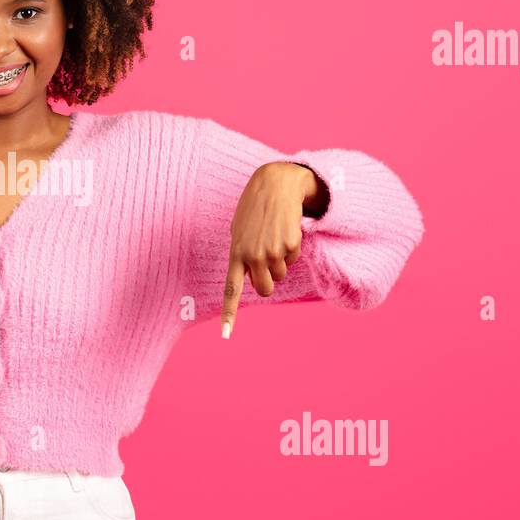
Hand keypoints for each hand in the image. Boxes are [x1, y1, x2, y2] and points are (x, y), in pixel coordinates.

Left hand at [220, 162, 316, 337]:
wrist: (276, 184)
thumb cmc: (254, 208)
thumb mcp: (239, 231)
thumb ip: (241, 256)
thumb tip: (252, 279)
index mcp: (236, 254)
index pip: (231, 290)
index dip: (230, 314)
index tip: (226, 336)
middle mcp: (253, 256)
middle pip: (266, 289)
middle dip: (269, 282)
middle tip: (268, 261)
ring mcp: (273, 251)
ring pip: (282, 273)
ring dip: (281, 260)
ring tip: (274, 235)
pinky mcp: (290, 244)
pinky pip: (294, 258)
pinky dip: (292, 247)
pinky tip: (285, 229)